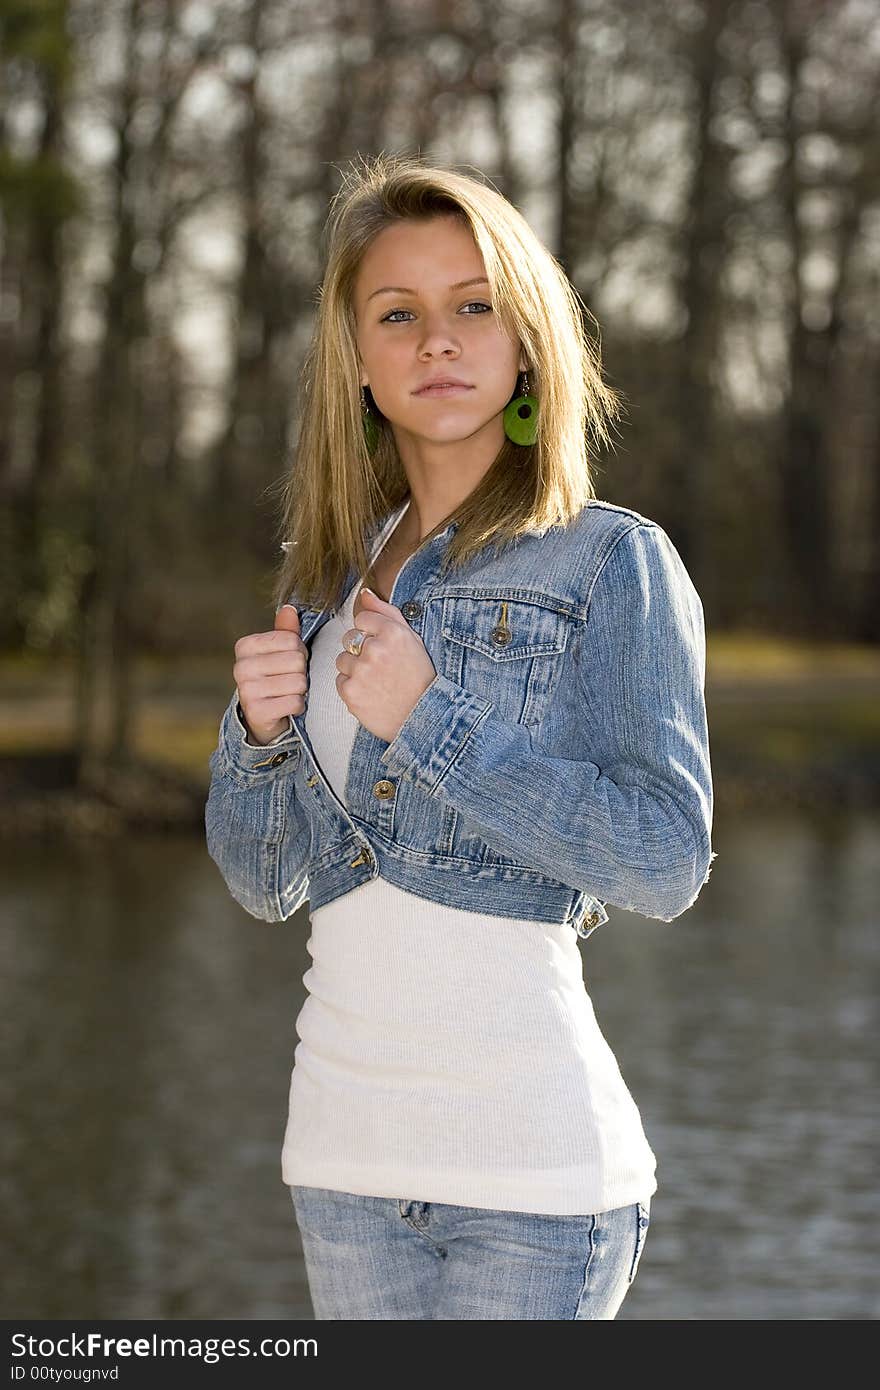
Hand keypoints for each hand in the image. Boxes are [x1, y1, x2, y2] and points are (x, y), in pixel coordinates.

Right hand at [233, 605, 308, 744]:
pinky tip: (286, 706)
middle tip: (288, 680)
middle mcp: (241, 666)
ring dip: (300, 690)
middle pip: (297, 660)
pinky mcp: (257, 711)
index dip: (299, 652)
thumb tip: (288, 608)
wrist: (262, 717)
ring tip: (286, 693)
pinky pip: (295, 702)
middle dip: (301, 672)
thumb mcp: (279, 652)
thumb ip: (285, 631)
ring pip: (298, 682)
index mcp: (245, 646)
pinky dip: (298, 706)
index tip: (288, 662)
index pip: (291, 640)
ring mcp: (247, 690)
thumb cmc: (274, 678)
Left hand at [335, 588, 436, 743]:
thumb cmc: (419, 678)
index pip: (362, 618)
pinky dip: (352, 688)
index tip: (383, 648)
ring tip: (375, 682)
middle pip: (349, 638)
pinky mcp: (350, 691)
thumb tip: (364, 593)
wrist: (422, 718)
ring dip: (354, 670)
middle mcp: (376, 649)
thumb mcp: (411, 639)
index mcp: (393, 632)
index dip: (372, 633)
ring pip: (342, 660)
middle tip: (381, 668)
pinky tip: (370, 693)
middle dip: (361, 651)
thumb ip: (386, 612)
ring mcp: (361, 671)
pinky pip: (340, 680)